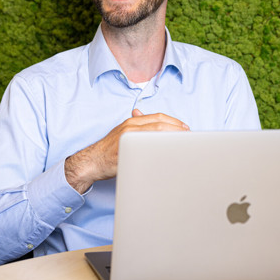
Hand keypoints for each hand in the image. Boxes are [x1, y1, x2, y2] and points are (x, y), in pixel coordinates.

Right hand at [64, 109, 188, 192]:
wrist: (91, 162)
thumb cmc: (108, 151)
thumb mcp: (122, 133)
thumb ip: (136, 127)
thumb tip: (144, 117)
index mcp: (132, 122)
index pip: (158, 117)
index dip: (174, 121)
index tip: (185, 128)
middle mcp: (130, 126)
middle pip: (159, 123)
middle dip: (177, 128)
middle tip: (188, 135)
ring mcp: (128, 138)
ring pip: (155, 132)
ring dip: (172, 136)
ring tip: (183, 142)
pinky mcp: (126, 150)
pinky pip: (147, 147)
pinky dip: (160, 148)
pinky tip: (169, 153)